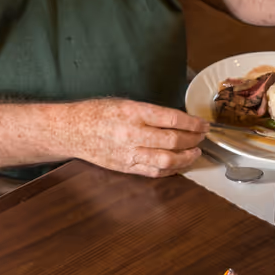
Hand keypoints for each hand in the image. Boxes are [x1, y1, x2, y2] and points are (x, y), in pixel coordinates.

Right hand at [68, 98, 206, 176]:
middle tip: (201, 137)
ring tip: (195, 152)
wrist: (72, 130)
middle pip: (173, 140)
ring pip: (166, 160)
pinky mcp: (125, 167)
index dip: (193, 123)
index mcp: (133, 112)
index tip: (202, 124)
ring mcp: (129, 153)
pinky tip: (179, 164)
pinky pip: (154, 172)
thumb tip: (178, 120)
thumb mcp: (125, 102)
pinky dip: (170, 169)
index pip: (172, 119)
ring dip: (186, 157)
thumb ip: (151, 112)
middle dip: (193, 139)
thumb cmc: (97, 113)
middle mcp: (132, 133)